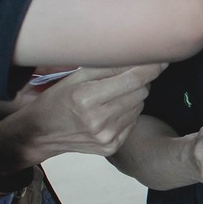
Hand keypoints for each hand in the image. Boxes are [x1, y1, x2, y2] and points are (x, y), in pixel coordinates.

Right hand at [0, 63, 164, 163]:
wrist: (41, 132)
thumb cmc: (58, 98)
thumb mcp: (76, 76)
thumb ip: (108, 66)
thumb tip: (140, 56)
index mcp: (87, 98)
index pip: (134, 79)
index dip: (152, 67)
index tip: (162, 58)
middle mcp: (99, 120)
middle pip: (141, 92)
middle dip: (140, 80)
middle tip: (126, 76)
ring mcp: (106, 137)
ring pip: (139, 106)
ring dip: (133, 96)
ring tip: (112, 95)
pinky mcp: (111, 147)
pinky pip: (133, 121)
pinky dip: (128, 112)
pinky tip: (110, 111)